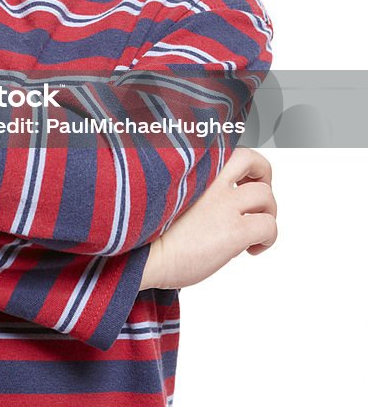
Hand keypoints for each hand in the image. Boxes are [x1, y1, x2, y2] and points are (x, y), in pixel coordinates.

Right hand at [141, 147, 277, 289]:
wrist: (138, 256)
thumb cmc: (144, 233)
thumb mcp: (164, 195)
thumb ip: (190, 190)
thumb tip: (214, 209)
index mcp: (192, 168)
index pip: (226, 150)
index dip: (236, 169)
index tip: (235, 185)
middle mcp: (210, 179)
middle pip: (252, 160)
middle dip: (262, 177)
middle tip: (255, 199)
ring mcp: (224, 203)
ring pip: (266, 195)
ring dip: (266, 214)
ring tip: (253, 231)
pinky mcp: (234, 229)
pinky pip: (269, 226)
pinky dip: (267, 240)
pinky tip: (250, 250)